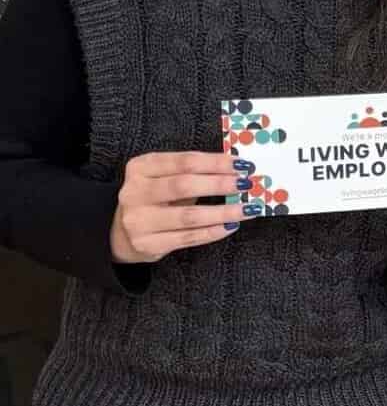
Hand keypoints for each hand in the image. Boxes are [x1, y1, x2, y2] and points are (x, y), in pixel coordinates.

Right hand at [110, 151, 245, 262]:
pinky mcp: (147, 244)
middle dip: (220, 184)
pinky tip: (231, 225)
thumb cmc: (152, 199)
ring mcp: (138, 221)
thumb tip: (235, 169)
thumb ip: (191, 172)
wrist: (121, 234)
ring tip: (246, 208)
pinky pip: (188, 238)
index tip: (241, 164)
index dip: (215, 162)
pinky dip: (213, 231)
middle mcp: (134, 192)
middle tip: (246, 184)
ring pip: (188, 216)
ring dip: (223, 212)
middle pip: (184, 185)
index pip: (183, 161)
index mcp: (140, 168)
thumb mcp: (162, 178)